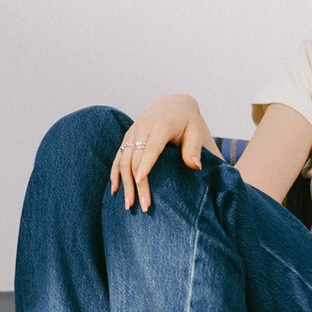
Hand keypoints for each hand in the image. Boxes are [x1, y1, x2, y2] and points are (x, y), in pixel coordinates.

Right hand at [109, 94, 210, 211]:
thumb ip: (194, 148)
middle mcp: (143, 128)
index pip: (152, 146)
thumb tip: (195, 167)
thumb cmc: (187, 121)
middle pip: (135, 158)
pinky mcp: (127, 138)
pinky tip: (115, 190)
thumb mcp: (195, 131)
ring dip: (124, 183)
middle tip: (143, 205)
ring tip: (128, 204)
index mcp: (161, 126)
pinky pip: (118, 157)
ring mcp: (133, 133)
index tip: (142, 180)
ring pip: (123, 159)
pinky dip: (115, 173)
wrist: (172, 105)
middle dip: (137, 183)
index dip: (146, 163)